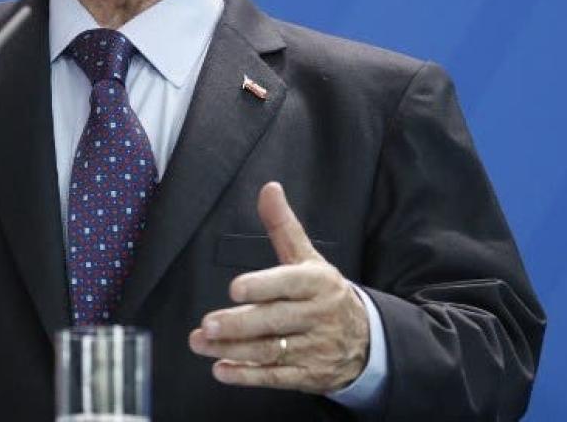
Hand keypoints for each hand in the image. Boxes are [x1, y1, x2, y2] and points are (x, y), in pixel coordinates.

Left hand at [189, 182, 368, 393]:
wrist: (365, 341)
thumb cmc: (324, 293)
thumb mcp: (308, 258)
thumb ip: (284, 226)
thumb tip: (269, 188)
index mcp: (318, 283)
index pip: (290, 283)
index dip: (263, 286)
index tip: (236, 288)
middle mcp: (317, 316)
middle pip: (275, 320)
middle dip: (239, 324)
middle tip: (208, 323)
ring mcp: (313, 348)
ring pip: (270, 350)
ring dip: (232, 349)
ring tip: (201, 343)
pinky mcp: (307, 375)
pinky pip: (275, 377)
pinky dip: (248, 375)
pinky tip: (222, 369)